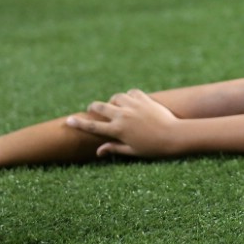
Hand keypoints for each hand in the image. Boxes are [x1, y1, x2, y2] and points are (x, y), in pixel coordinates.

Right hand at [66, 90, 180, 157]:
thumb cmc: (154, 147)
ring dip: (113, 101)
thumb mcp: (133, 151)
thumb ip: (115, 148)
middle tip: (94, 109)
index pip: (93, 127)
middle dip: (94, 107)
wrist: (175, 135)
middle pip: (100, 107)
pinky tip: (132, 101)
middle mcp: (123, 116)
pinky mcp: (145, 99)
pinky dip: (130, 95)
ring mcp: (133, 105)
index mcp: (117, 130)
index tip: (69, 120)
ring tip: (117, 107)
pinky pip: (132, 92)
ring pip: (116, 97)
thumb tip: (98, 151)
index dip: (79, 124)